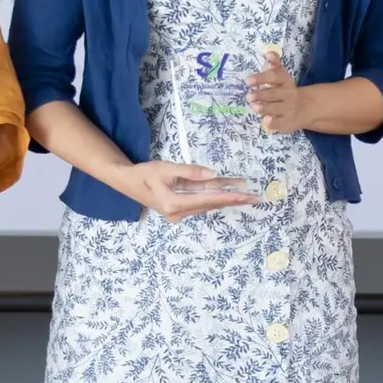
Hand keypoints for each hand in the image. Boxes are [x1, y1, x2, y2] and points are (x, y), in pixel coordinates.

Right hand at [119, 160, 260, 221]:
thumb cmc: (145, 173)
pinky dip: (214, 196)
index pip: (208, 200)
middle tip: (255, 198)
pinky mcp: (179, 209)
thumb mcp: (166, 168)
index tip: (245, 196)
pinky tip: (228, 191)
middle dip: (233, 200)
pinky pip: (201, 202)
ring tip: (246, 193)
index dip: (228, 197)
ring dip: (226, 198)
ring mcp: (179, 213)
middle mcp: (179, 213)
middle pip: (211, 205)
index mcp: (174, 204)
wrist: (127, 182)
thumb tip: (213, 175)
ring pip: (207, 204)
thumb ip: (190, 172)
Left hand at [246, 51, 312, 133]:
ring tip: (255, 107)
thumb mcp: (281, 76)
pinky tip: (266, 121)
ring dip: (265, 108)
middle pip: (274, 94)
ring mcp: (288, 110)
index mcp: (285, 81)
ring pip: (276, 108)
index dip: (262, 78)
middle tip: (249, 96)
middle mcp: (288, 95)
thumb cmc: (285, 90)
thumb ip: (274, 64)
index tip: (249, 81)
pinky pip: (280, 124)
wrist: (306, 108)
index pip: (275, 77)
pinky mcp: (287, 123)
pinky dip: (273, 123)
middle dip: (261, 95)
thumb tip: (268, 53)